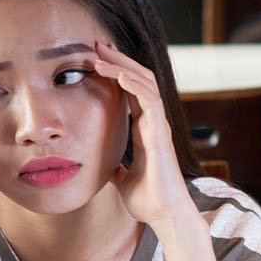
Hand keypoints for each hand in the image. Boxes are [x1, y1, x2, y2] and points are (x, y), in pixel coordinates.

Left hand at [92, 40, 196, 229]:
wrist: (163, 215)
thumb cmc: (147, 200)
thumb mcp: (121, 178)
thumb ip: (115, 165)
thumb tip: (104, 164)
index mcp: (145, 130)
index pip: (132, 92)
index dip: (117, 73)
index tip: (97, 59)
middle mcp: (154, 123)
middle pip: (139, 80)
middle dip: (119, 60)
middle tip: (97, 45)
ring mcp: (159, 126)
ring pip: (145, 84)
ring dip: (123, 66)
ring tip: (100, 54)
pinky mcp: (160, 133)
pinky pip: (150, 100)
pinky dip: (134, 83)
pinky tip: (118, 73)